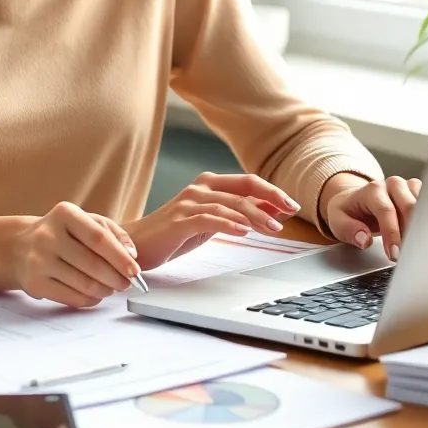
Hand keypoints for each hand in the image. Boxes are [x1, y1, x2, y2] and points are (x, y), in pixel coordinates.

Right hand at [10, 201, 140, 308]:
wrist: (20, 247)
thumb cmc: (61, 233)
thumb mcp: (85, 220)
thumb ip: (112, 232)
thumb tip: (132, 253)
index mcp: (64, 214)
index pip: (98, 238)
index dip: (120, 256)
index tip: (135, 270)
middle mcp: (48, 235)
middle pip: (92, 263)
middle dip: (115, 277)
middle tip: (128, 283)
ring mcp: (39, 261)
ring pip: (83, 283)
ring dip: (105, 289)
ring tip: (113, 288)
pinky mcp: (35, 283)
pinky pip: (71, 297)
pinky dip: (90, 299)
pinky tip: (97, 294)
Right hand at [124, 172, 300, 272]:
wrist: (136, 245)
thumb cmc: (174, 234)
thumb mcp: (212, 221)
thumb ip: (236, 213)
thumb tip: (272, 211)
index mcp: (208, 185)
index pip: (247, 182)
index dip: (272, 191)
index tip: (292, 204)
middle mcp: (199, 188)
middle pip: (242, 187)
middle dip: (270, 198)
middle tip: (289, 212)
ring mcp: (187, 203)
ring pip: (229, 203)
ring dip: (255, 216)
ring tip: (273, 228)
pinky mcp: (178, 221)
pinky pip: (208, 218)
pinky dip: (228, 224)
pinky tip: (243, 232)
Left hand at [320, 173, 421, 262]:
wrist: (353, 201)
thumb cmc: (347, 212)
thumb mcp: (338, 222)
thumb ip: (349, 230)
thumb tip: (364, 239)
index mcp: (371, 190)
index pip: (386, 210)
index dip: (392, 233)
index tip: (394, 254)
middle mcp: (391, 185)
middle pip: (409, 206)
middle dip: (411, 233)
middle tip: (408, 254)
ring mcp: (406, 187)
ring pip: (423, 204)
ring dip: (422, 226)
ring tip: (415, 246)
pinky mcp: (417, 193)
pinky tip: (423, 235)